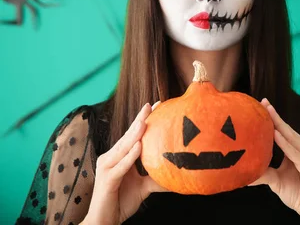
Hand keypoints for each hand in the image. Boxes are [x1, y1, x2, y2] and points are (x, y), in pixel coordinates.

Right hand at [83, 102, 166, 224]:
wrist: (104, 221)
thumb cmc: (120, 201)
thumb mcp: (143, 187)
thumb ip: (156, 178)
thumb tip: (176, 175)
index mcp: (119, 157)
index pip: (133, 135)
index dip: (143, 120)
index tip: (157, 106)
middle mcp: (111, 158)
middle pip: (127, 136)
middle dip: (140, 120)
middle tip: (152, 105)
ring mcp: (107, 168)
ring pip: (123, 148)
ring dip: (134, 134)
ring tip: (145, 121)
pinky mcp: (107, 180)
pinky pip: (120, 166)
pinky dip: (129, 157)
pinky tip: (138, 147)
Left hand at [250, 99, 299, 224]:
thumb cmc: (299, 194)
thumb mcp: (276, 180)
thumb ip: (263, 172)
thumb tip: (243, 170)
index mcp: (299, 149)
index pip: (284, 131)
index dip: (274, 118)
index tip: (262, 105)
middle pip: (288, 130)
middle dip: (275, 116)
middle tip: (262, 102)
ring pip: (291, 138)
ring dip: (279, 126)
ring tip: (267, 114)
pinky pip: (295, 152)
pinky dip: (285, 144)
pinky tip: (275, 135)